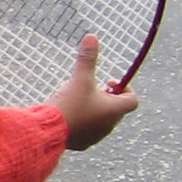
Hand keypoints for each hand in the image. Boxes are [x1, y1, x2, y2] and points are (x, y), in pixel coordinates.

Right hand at [50, 34, 139, 150]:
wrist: (49, 131)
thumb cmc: (69, 105)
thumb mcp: (79, 79)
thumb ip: (87, 59)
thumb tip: (92, 37)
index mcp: (113, 110)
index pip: (132, 99)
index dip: (125, 88)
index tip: (109, 82)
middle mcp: (108, 125)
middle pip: (117, 110)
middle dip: (108, 98)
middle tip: (92, 89)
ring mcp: (96, 136)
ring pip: (103, 121)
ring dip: (96, 111)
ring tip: (79, 101)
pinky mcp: (82, 144)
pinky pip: (89, 132)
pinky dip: (84, 123)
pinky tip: (70, 115)